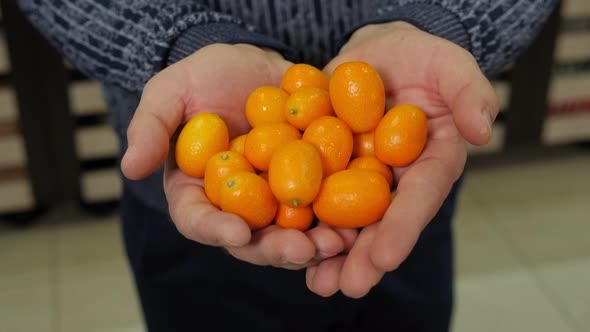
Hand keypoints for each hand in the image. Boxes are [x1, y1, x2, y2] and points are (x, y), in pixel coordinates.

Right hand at [121, 44, 350, 268]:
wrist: (256, 64)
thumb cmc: (207, 76)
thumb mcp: (172, 91)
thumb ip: (151, 126)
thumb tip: (130, 167)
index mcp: (200, 191)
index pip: (199, 219)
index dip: (215, 231)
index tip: (237, 234)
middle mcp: (238, 204)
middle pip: (252, 240)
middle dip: (275, 249)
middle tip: (301, 250)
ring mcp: (275, 199)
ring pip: (292, 233)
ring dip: (315, 244)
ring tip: (338, 243)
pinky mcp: (311, 185)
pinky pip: (325, 208)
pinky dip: (342, 219)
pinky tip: (361, 221)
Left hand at [306, 22, 498, 295]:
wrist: (375, 56)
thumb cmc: (418, 58)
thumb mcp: (449, 66)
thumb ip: (469, 93)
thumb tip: (481, 131)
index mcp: (429, 164)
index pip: (420, 197)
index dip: (404, 227)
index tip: (385, 256)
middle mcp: (395, 181)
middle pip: (381, 222)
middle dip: (365, 256)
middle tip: (349, 286)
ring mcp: (358, 178)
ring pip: (346, 221)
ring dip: (330, 254)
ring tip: (317, 283)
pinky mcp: (326, 169)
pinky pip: (313, 195)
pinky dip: (299, 220)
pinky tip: (281, 245)